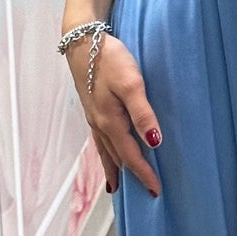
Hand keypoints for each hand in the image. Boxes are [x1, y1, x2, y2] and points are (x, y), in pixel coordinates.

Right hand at [65, 29, 161, 197]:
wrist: (81, 40)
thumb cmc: (108, 58)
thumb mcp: (130, 83)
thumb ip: (142, 113)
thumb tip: (154, 142)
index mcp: (110, 122)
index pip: (130, 156)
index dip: (143, 174)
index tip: (155, 191)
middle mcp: (100, 124)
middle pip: (116, 158)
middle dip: (129, 176)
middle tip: (141, 195)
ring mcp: (94, 116)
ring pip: (105, 150)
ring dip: (113, 168)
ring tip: (117, 185)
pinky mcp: (92, 106)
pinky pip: (99, 139)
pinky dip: (105, 152)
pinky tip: (107, 151)